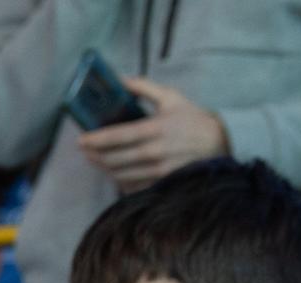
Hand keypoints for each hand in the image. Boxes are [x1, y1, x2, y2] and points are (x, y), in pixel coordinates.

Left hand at [78, 78, 228, 191]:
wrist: (219, 143)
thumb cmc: (192, 119)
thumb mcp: (171, 97)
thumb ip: (144, 87)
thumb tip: (120, 79)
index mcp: (155, 129)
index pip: (116, 137)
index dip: (94, 140)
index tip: (81, 140)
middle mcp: (154, 152)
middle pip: (112, 159)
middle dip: (94, 155)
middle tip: (85, 150)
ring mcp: (157, 170)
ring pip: (119, 174)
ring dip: (103, 168)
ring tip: (95, 159)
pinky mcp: (161, 183)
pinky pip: (132, 185)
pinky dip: (119, 179)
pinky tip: (114, 171)